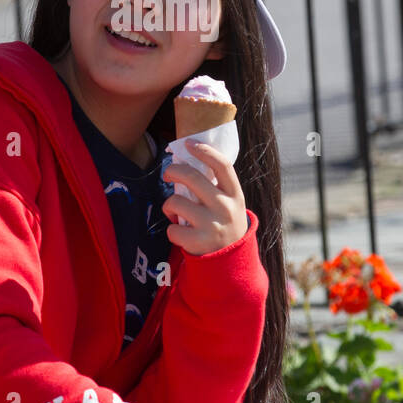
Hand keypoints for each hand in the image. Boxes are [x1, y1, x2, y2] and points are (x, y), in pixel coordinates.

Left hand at [161, 140, 247, 255]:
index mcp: (234, 194)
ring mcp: (212, 225)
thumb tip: (187, 161)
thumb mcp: (229, 203)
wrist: (231, 260)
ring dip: (169, 205)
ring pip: (176, 202)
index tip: (189, 143)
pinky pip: (172, 228)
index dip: (204, 151)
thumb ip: (215, 186)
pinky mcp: (199, 242)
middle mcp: (225, 208)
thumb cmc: (224, 223)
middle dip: (173, 170)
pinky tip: (181, 232)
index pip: (222, 165)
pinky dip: (171, 229)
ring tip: (176, 213)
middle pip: (192, 177)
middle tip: (167, 173)